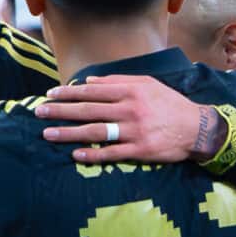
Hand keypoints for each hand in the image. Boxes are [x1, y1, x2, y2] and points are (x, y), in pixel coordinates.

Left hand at [34, 74, 224, 165]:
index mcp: (131, 91)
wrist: (196, 127)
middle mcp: (130, 110)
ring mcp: (134, 131)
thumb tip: (89, 82)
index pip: (92, 91)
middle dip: (61, 111)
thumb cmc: (169, 104)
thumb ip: (117, 82)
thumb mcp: (147, 85)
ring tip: (48, 134)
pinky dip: (93, 155)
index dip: (69, 93)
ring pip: (95, 132)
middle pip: (88, 111)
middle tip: (39, 112)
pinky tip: (75, 154)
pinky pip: (112, 153)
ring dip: (69, 133)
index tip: (50, 94)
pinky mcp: (140, 151)